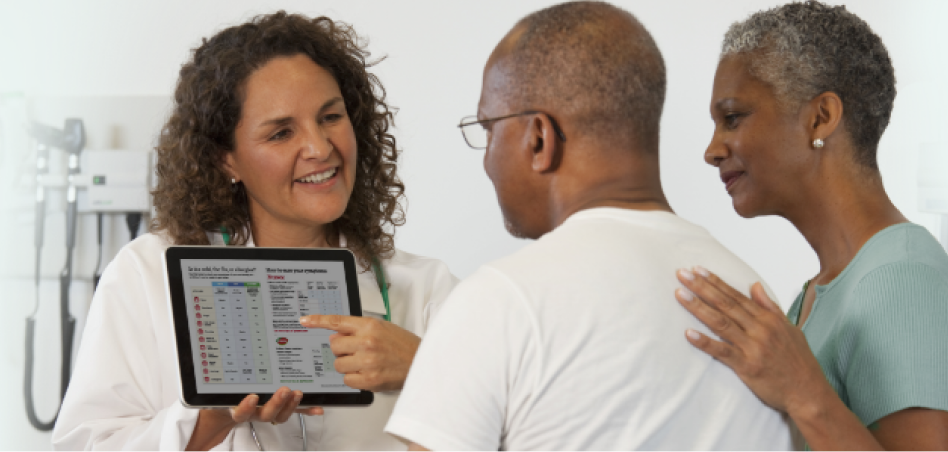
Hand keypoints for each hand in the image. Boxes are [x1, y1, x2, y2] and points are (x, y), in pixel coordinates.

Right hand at [186, 388, 321, 451]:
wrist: (221, 409)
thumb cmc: (221, 395)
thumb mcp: (215, 388)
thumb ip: (212, 381)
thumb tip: (197, 359)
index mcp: (236, 407)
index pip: (239, 412)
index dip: (245, 407)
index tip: (251, 398)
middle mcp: (252, 411)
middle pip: (264, 414)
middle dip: (276, 404)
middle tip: (284, 391)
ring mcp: (266, 410)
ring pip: (280, 414)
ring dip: (291, 405)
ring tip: (298, 394)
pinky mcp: (278, 408)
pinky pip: (293, 412)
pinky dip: (306, 409)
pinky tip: (318, 408)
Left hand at [299, 315, 419, 391]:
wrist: (422, 363)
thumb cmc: (403, 346)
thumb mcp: (383, 328)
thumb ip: (360, 329)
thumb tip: (336, 335)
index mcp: (370, 326)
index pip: (337, 321)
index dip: (318, 321)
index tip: (304, 321)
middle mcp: (367, 342)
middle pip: (334, 346)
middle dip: (341, 349)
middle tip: (354, 351)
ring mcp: (367, 362)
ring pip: (338, 364)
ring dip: (347, 365)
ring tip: (364, 363)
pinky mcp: (369, 380)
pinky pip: (347, 379)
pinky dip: (354, 378)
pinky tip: (367, 373)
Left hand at [674, 266, 828, 414]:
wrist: (809, 392)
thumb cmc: (799, 361)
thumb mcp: (790, 328)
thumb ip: (770, 306)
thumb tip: (755, 285)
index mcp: (768, 319)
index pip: (736, 295)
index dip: (715, 281)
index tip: (698, 269)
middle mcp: (760, 329)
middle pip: (725, 304)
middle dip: (702, 287)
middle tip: (682, 274)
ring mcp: (753, 347)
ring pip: (721, 323)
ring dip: (698, 308)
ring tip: (680, 294)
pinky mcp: (747, 366)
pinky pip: (722, 351)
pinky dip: (705, 342)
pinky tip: (688, 334)